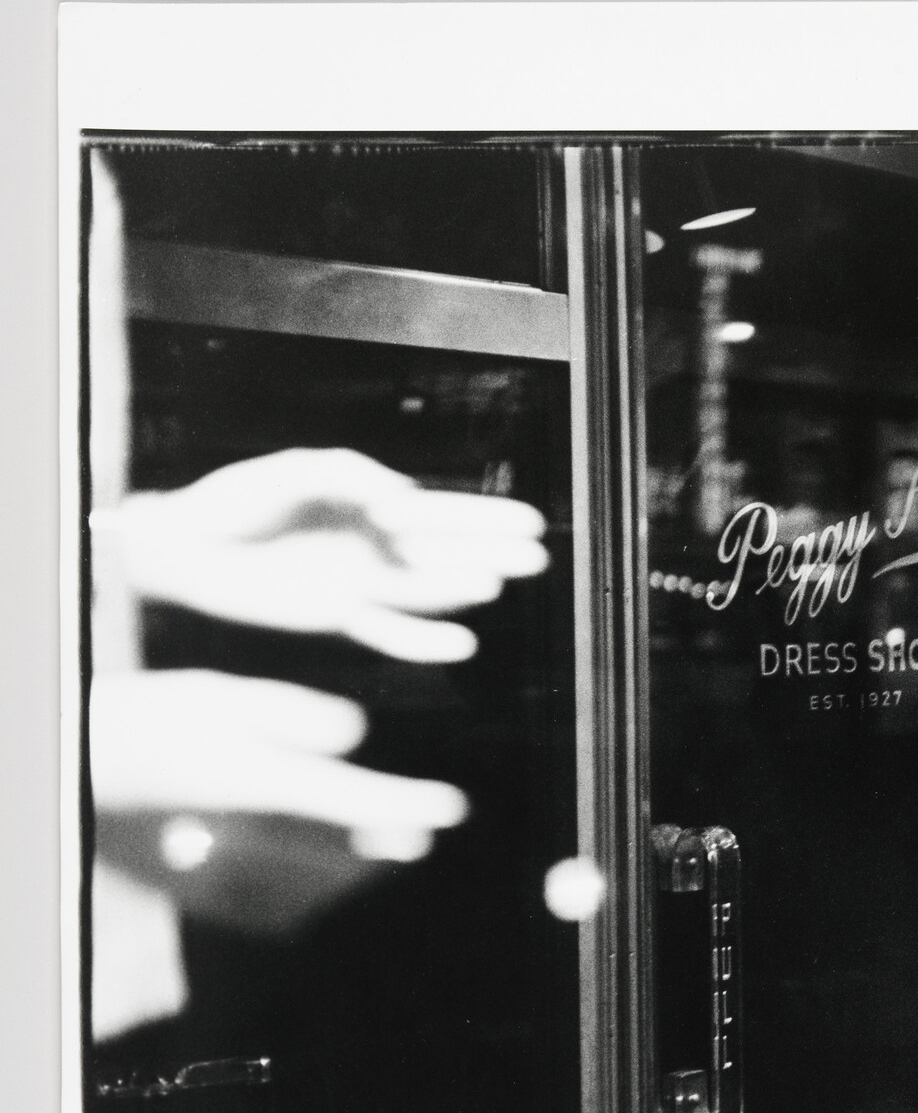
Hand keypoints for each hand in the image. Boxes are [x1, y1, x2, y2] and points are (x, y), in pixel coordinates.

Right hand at [91, 669, 467, 861]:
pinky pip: (264, 901)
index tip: (452, 809)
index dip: (406, 805)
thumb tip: (353, 734)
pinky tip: (321, 885)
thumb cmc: (140, 722)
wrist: (71, 769)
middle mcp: (245, 829)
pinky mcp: (197, 883)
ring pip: (311, 878)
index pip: (351, 798)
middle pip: (339, 848)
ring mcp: (222, 862)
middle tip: (422, 838)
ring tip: (388, 850)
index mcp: (255, 781)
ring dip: (352, 867)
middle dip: (385, 841)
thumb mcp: (212, 698)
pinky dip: (301, 894)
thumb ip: (287, 716)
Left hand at [96, 448, 547, 662]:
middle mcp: (379, 548)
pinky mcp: (340, 618)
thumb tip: (404, 499)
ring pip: (425, 591)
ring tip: (492, 587)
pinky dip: (424, 640)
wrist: (187, 548)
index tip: (531, 524)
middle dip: (491, 554)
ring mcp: (363, 585)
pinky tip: (459, 642)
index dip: (487, 519)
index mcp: (376, 506)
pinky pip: (391, 632)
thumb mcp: (298, 470)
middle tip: (536, 558)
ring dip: (458, 591)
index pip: (443, 513)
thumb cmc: (238, 500)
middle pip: (447, 553)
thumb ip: (354, 476)